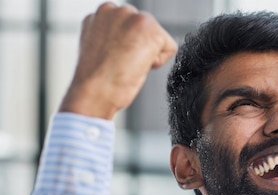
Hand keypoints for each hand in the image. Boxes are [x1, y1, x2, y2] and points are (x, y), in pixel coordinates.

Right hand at [59, 2, 177, 119]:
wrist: (94, 91)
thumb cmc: (97, 79)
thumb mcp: (102, 47)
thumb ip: (115, 34)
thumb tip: (128, 39)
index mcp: (102, 13)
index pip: (132, 27)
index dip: (129, 48)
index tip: (115, 58)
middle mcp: (115, 9)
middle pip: (148, 29)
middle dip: (141, 47)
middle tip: (123, 63)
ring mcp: (132, 15)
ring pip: (158, 37)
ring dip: (149, 53)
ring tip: (128, 64)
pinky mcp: (149, 27)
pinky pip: (170, 48)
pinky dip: (159, 62)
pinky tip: (138, 66)